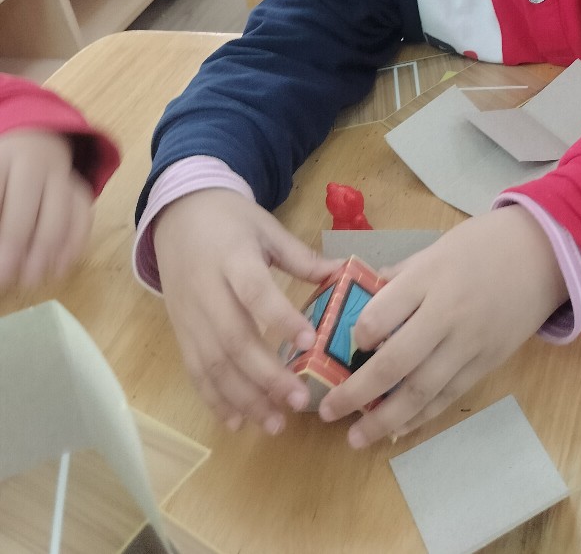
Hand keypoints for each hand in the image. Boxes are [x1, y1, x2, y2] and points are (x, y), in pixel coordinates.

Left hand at [0, 131, 93, 290]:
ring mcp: (62, 174)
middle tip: (6, 277)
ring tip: (32, 280)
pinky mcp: (80, 187)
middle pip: (26, 202)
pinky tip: (60, 268)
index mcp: (3, 158)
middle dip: (17, 243)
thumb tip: (0, 254)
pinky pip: (83, 214)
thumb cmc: (4, 176)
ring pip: (60, 210)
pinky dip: (74, 243)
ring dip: (47, 249)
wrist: (36, 142)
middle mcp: (34, 163)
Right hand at [153, 189, 338, 433]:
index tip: (310, 344)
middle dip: (266, 376)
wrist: (178, 214)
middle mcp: (207, 291)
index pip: (256, 292)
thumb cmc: (231, 220)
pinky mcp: (180, 331)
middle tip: (298, 401)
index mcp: (233, 258)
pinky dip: (214, 399)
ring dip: (243, 398)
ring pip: (213, 363)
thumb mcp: (266, 228)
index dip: (281, 319)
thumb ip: (301, 257)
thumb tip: (343, 273)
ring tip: (274, 423)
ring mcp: (190, 315)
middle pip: (234, 339)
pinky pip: (195, 371)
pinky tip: (237, 422)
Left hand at [318, 207, 568, 446]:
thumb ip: (400, 277)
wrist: (543, 254)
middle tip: (328, 411)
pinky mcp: (487, 363)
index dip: (357, 334)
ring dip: (385, 419)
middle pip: (396, 361)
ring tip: (356, 438)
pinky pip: (449, 396)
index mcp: (430, 276)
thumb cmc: (483, 244)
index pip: (383, 312)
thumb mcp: (436, 248)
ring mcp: (470, 343)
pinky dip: (422, 417)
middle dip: (357, 391)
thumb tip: (360, 300)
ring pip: (423, 391)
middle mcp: (448, 314)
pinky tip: (397, 429)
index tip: (341, 345)